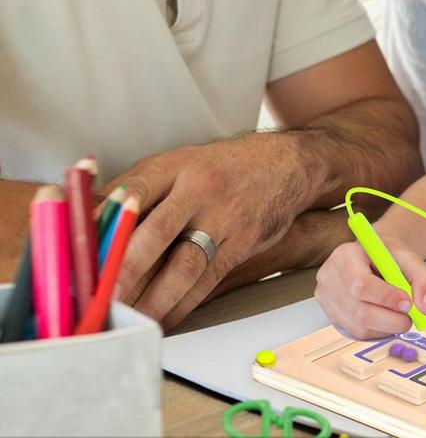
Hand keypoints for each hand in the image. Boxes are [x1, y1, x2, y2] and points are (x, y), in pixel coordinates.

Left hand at [104, 133, 309, 327]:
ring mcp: (225, 217)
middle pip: (155, 233)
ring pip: (184, 265)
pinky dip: (183, 305)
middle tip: (100, 300)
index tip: (82, 254)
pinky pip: (208, 281)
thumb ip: (137, 188)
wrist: (285, 164)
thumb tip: (89, 217)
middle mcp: (200, 189)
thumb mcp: (180, 162)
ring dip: (153, 299)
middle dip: (124, 272)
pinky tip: (163, 319)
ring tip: (129, 321)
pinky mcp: (243, 242)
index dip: (105, 224)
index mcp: (176, 165)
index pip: (132, 191)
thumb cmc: (221, 167)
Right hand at [314, 239, 425, 339]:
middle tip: (410, 318)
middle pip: (359, 311)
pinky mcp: (332, 316)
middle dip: (390, 319)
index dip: (386, 298)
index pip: (360, 284)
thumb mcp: (410, 258)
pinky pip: (357, 334)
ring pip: (359, 327)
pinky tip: (386, 319)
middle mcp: (329, 277)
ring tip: (400, 316)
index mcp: (345, 255)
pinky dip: (378, 331)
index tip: (408, 303)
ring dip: (386, 328)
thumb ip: (424, 279)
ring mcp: (327, 299)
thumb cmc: (389, 256)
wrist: (373, 257)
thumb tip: (425, 308)